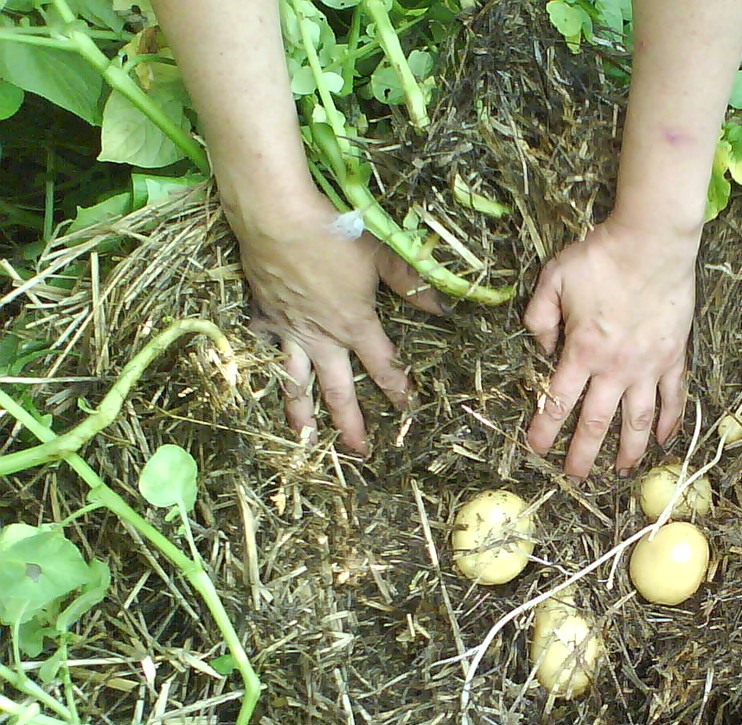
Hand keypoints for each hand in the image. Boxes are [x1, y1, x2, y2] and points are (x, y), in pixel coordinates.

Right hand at [229, 192, 444, 455]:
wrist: (276, 218)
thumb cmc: (333, 233)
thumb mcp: (381, 256)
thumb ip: (411, 284)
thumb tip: (442, 307)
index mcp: (355, 324)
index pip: (384, 367)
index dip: (398, 391)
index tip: (408, 412)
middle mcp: (322, 337)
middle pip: (339, 391)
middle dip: (350, 424)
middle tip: (359, 451)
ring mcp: (289, 331)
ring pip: (295, 382)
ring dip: (301, 415)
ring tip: (305, 442)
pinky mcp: (262, 317)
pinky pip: (262, 350)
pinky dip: (262, 369)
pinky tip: (262, 384)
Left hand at [523, 218, 697, 478]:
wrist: (653, 241)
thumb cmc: (601, 256)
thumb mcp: (553, 278)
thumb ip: (539, 317)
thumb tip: (542, 348)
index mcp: (581, 351)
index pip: (557, 401)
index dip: (545, 429)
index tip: (536, 449)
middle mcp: (615, 368)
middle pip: (596, 422)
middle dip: (583, 453)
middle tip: (575, 476)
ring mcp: (648, 366)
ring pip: (637, 420)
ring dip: (629, 450)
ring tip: (621, 470)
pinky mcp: (673, 357)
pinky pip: (673, 397)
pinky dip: (670, 421)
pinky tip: (664, 441)